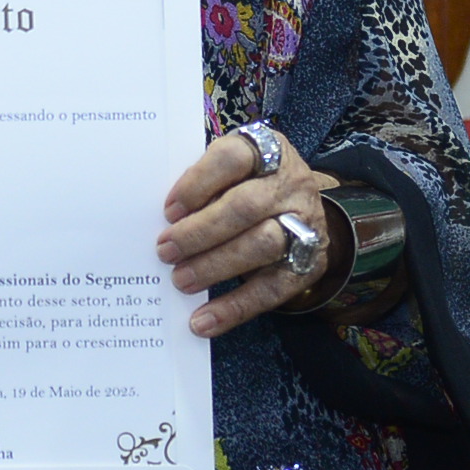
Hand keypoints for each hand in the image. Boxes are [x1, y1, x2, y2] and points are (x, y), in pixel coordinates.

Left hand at [156, 125, 333, 337]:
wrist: (304, 207)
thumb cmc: (248, 183)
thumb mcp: (231, 169)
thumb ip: (202, 182)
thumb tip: (161, 218)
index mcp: (267, 149)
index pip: (232, 158)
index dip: (198, 183)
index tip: (168, 209)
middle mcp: (290, 184)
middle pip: (245, 207)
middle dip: (200, 231)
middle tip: (164, 250)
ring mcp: (305, 224)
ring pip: (262, 245)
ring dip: (215, 266)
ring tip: (180, 280)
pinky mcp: (307, 265)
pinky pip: (271, 289)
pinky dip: (234, 308)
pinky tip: (203, 320)